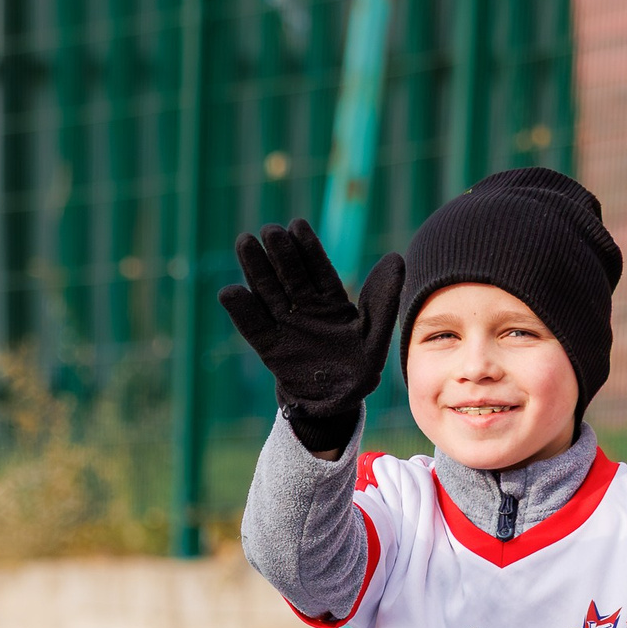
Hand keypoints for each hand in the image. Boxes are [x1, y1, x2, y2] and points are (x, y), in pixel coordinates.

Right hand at [217, 220, 402, 453]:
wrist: (336, 403)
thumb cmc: (360, 369)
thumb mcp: (376, 333)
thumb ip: (384, 299)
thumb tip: (396, 257)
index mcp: (330, 302)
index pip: (317, 269)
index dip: (308, 248)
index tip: (297, 225)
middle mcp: (304, 309)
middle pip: (289, 276)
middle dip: (279, 253)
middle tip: (269, 230)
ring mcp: (285, 325)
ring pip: (268, 292)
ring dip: (256, 269)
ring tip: (244, 243)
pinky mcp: (269, 347)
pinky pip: (253, 326)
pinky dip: (242, 311)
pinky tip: (230, 292)